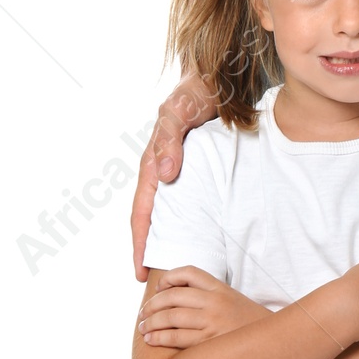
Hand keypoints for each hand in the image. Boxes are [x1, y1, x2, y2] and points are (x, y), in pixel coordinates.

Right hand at [130, 76, 218, 280]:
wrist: (217, 76)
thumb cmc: (193, 93)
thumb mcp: (178, 113)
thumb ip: (170, 141)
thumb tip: (165, 176)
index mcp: (153, 163)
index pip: (144, 211)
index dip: (141, 241)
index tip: (141, 270)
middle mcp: (164, 171)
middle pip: (154, 219)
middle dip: (150, 249)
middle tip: (154, 282)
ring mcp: (180, 171)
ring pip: (172, 213)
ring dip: (169, 239)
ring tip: (174, 267)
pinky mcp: (199, 168)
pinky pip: (191, 201)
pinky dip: (190, 221)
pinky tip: (201, 236)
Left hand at [137, 265, 269, 347]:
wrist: (271, 345)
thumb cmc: (247, 325)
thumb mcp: (232, 300)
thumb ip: (209, 296)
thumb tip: (176, 296)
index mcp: (221, 288)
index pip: (189, 272)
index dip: (169, 278)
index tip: (158, 288)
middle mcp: (215, 302)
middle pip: (174, 295)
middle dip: (153, 304)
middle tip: (143, 313)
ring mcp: (212, 322)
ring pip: (171, 316)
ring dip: (151, 322)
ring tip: (143, 327)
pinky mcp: (208, 342)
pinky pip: (176, 337)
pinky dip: (159, 337)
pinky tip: (151, 339)